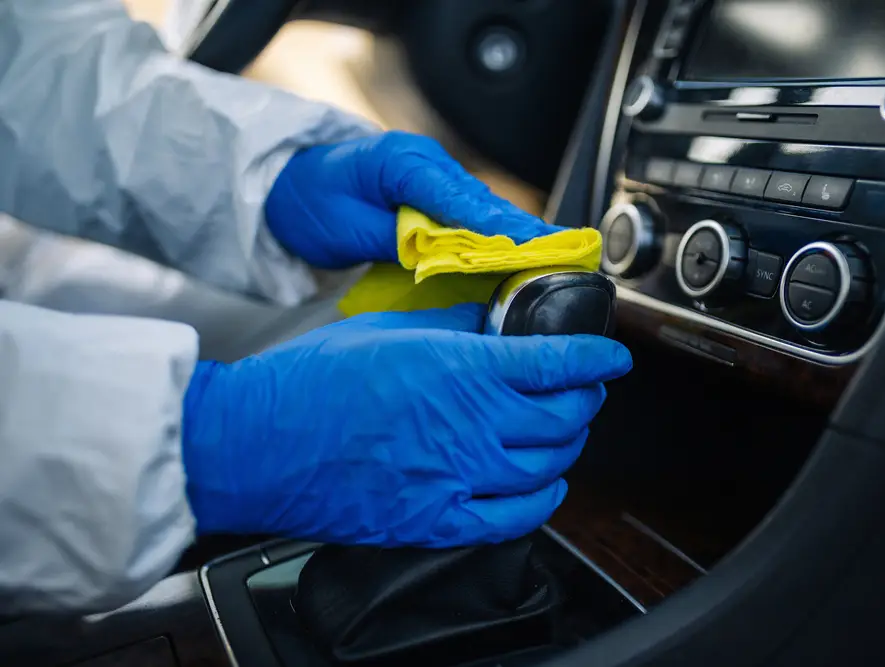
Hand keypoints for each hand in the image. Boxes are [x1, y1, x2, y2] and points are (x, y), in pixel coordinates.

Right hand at [181, 304, 631, 546]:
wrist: (258, 444)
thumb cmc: (311, 382)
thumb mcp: (389, 330)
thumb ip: (452, 327)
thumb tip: (490, 322)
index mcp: (461, 369)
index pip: (558, 364)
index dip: (597, 358)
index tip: (611, 357)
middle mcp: (470, 426)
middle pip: (564, 417)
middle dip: (586, 399)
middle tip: (582, 388)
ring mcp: (457, 478)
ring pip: (548, 466)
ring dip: (568, 445)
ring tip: (562, 431)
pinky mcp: (435, 519)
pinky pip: (513, 518)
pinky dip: (542, 500)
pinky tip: (544, 485)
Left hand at [264, 130, 560, 268]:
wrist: (290, 188)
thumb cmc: (311, 202)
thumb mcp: (346, 227)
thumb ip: (396, 239)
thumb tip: (441, 254)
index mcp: (403, 163)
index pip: (459, 198)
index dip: (498, 226)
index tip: (530, 247)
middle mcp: (427, 166)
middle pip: (483, 203)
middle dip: (522, 231)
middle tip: (561, 256)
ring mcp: (433, 180)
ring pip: (483, 211)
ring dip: (515, 236)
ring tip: (554, 259)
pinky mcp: (435, 198)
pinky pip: (471, 219)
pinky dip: (495, 238)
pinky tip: (522, 256)